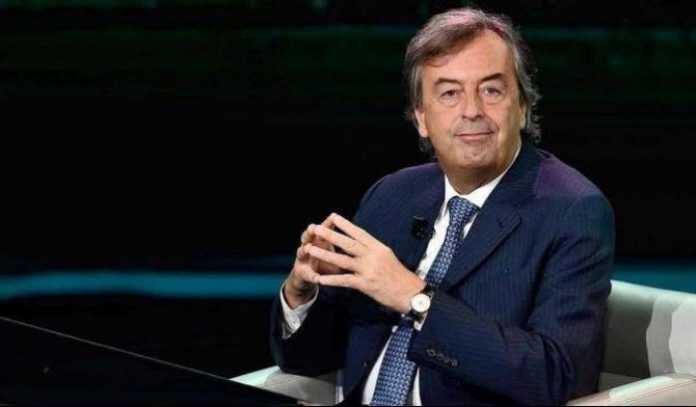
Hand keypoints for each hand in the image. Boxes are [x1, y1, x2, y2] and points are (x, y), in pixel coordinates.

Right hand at [284, 215, 341, 308]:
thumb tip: (368, 242)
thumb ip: (348, 248)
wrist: (311, 277)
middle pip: (309, 236)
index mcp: (320, 239)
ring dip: (304, 250)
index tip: (333, 216)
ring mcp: (303, 259)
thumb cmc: (329, 263)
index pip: (324, 228)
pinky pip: (308, 275)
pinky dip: (312, 276)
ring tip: (307, 248)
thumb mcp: (338, 254)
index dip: (328, 223)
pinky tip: (316, 278)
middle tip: (313, 227)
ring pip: (301, 252)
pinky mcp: (302, 273)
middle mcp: (309, 246)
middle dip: (311, 232)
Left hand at [305, 213, 425, 313]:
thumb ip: (373, 250)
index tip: (333, 217)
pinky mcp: (365, 284)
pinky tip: (320, 279)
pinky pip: (345, 280)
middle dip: (329, 235)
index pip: (359, 233)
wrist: (411, 293)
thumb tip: (360, 243)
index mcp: (379, 247)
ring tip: (310, 249)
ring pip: (342, 260)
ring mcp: (368, 270)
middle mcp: (372, 256)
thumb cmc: (400, 276)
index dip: (345, 225)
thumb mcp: (388, 257)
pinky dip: (331, 280)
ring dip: (324, 254)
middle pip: (347, 243)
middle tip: (315, 228)